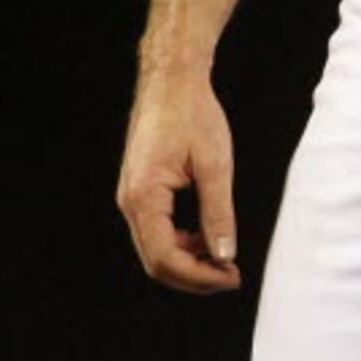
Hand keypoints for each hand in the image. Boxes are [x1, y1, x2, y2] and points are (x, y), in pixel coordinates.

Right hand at [116, 67, 242, 293]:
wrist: (171, 83)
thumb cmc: (193, 115)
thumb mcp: (215, 165)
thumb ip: (219, 213)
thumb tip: (224, 255)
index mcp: (143, 197)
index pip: (164, 257)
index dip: (199, 276)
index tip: (231, 277)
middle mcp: (129, 202)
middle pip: (156, 260)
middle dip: (194, 276)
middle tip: (230, 277)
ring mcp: (132, 198)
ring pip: (155, 248)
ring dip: (188, 260)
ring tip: (223, 259)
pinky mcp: (140, 192)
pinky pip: (156, 230)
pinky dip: (181, 242)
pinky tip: (206, 238)